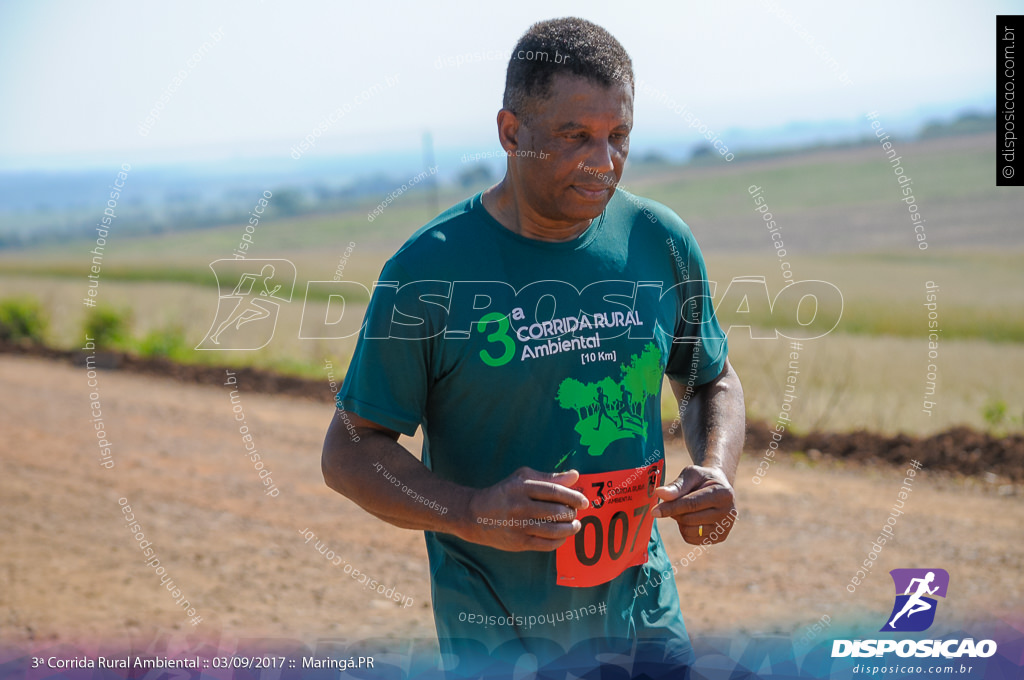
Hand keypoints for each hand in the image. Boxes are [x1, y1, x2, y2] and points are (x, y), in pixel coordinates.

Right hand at [464, 467, 588, 551]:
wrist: (474, 515)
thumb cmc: (504, 493)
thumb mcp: (523, 478)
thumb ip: (550, 477)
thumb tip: (575, 476)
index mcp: (522, 487)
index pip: (555, 491)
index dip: (573, 497)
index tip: (584, 502)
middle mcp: (520, 506)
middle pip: (557, 511)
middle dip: (572, 513)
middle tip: (576, 512)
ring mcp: (519, 526)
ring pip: (554, 530)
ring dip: (570, 528)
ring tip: (574, 525)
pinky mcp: (518, 543)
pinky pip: (546, 544)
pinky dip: (559, 541)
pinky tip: (563, 536)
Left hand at [652, 465, 736, 544]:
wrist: (717, 486)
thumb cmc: (702, 479)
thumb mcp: (690, 475)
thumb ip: (676, 486)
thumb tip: (660, 493)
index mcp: (724, 494)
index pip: (692, 504)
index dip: (671, 508)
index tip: (654, 511)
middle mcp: (729, 513)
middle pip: (689, 519)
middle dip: (675, 512)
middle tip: (674, 502)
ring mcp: (725, 527)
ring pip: (689, 531)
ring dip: (680, 521)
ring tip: (685, 508)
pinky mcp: (719, 537)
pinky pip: (691, 539)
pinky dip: (685, 529)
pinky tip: (690, 517)